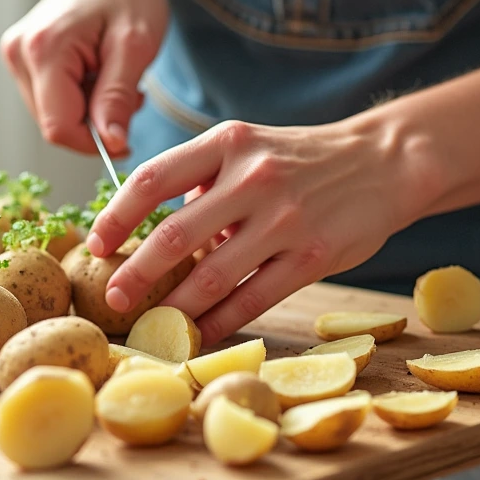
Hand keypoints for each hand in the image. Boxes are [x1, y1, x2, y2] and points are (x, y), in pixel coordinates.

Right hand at [0, 0, 168, 156]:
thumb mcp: (136, 47)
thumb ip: (117, 99)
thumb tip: (111, 146)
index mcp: (44, 48)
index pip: (59, 127)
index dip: (94, 143)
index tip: (127, 137)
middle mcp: (19, 53)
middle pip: (54, 123)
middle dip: (94, 122)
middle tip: (128, 93)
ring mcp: (16, 55)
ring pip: (53, 115)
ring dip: (89, 110)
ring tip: (114, 76)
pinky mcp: (22, 58)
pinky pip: (51, 100)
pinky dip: (80, 97)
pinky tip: (98, 72)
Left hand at [85, 116, 440, 344]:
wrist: (384, 162)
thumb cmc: (300, 160)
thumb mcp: (247, 148)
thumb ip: (201, 182)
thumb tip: (159, 234)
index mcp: (226, 144)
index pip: (153, 178)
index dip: (116, 215)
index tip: (95, 245)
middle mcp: (252, 178)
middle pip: (174, 235)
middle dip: (135, 273)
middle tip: (114, 298)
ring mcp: (284, 220)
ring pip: (213, 276)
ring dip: (175, 308)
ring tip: (152, 326)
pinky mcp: (313, 257)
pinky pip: (254, 298)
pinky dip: (221, 321)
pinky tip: (200, 334)